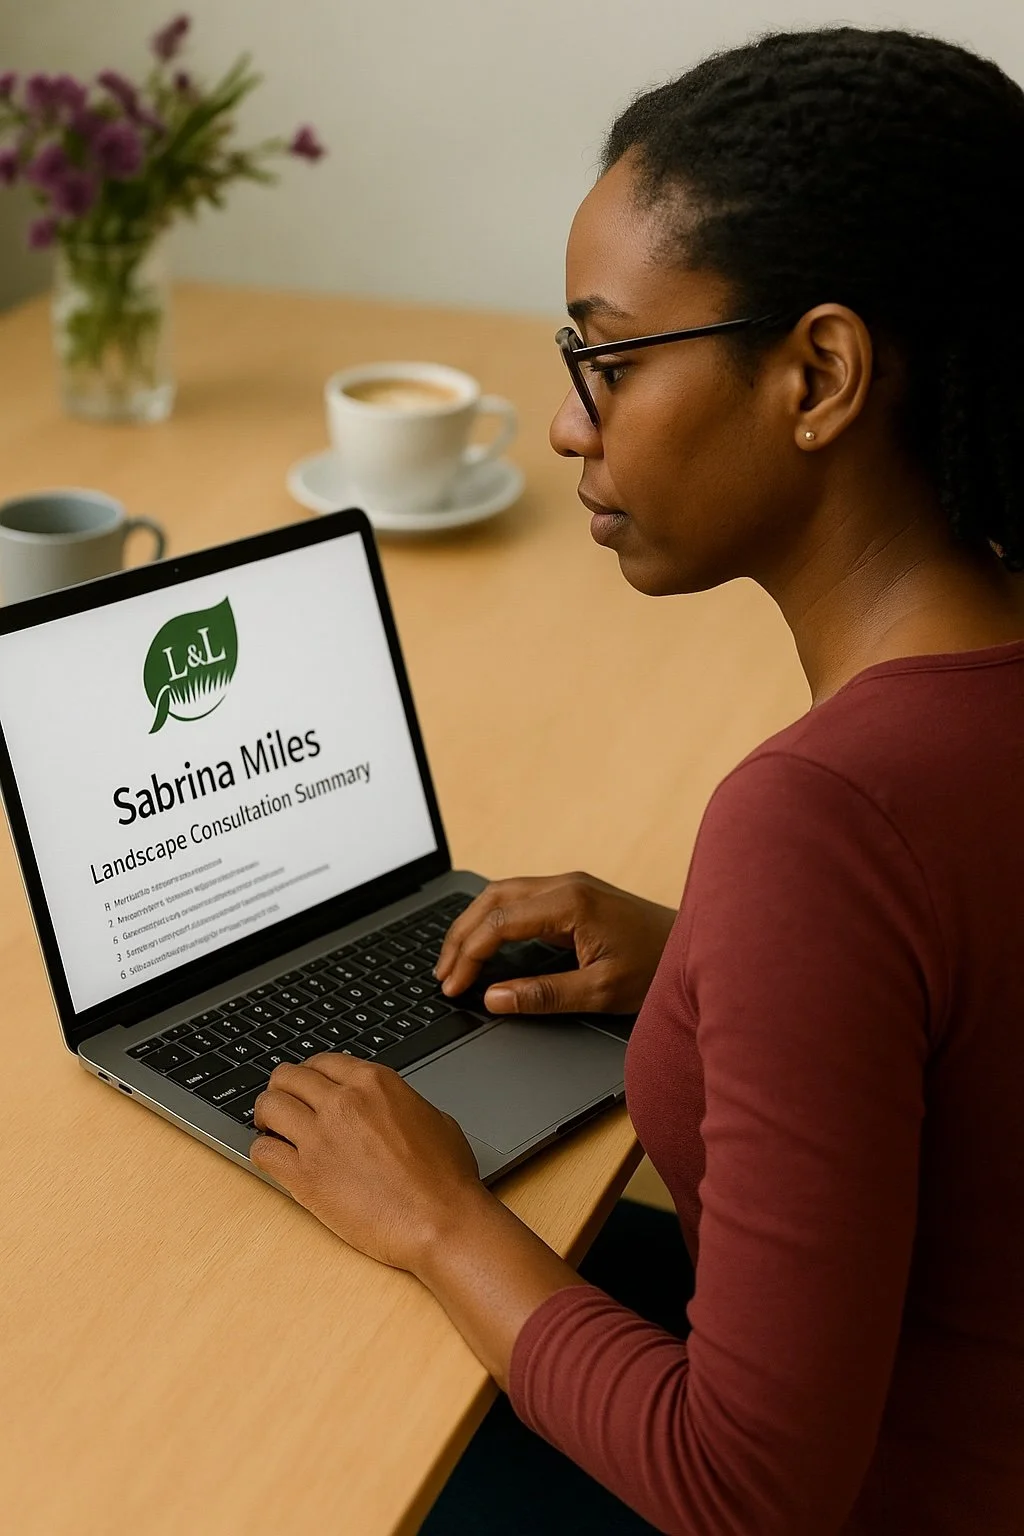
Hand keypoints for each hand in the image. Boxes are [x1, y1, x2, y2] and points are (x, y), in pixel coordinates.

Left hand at [249, 1054, 485, 1271]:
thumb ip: (399, 1103)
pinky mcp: (305, 1176)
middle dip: (282, 1088)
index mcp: (374, 1082)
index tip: (307, 1086)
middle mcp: (342, 1102)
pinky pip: (263, 1152)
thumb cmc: (446, 1177)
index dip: (310, 1074)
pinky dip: (262, 1151)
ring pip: (268, 1106)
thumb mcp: (432, 1117)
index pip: (322, 1062)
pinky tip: (273, 1158)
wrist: (441, 1221)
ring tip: (271, 1128)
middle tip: (283, 1104)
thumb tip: (386, 1108)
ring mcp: (320, 1138)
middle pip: (288, 1077)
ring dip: (266, 1115)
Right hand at [435, 871, 676, 1014]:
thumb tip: (493, 998)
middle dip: (461, 935)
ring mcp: (570, 884)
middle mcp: (566, 884)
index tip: (452, 986)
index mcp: (570, 902)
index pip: (499, 922)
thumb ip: (543, 995)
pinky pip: (520, 898)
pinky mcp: (574, 893)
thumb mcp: (600, 992)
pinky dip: (494, 919)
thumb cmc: (656, 967)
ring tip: (454, 960)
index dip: (469, 955)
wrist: (698, 945)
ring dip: (474, 924)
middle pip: (492, 899)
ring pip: (502, 894)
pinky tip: (485, 943)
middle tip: (442, 973)